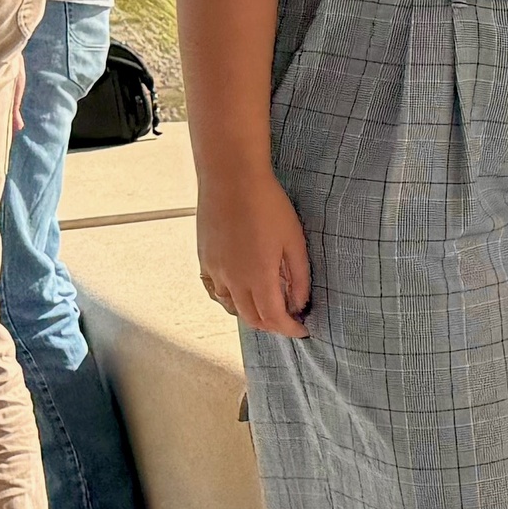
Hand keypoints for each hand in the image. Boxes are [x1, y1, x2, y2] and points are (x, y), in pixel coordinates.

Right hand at [199, 167, 311, 337]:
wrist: (231, 178)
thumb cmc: (268, 205)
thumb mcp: (294, 241)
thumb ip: (299, 277)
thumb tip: (300, 305)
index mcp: (258, 277)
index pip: (274, 319)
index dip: (291, 330)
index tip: (303, 330)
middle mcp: (233, 280)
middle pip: (253, 319)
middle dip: (274, 326)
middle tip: (291, 320)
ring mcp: (215, 271)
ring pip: (233, 308)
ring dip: (253, 314)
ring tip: (271, 305)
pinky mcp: (204, 260)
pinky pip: (217, 292)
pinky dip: (232, 300)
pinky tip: (245, 291)